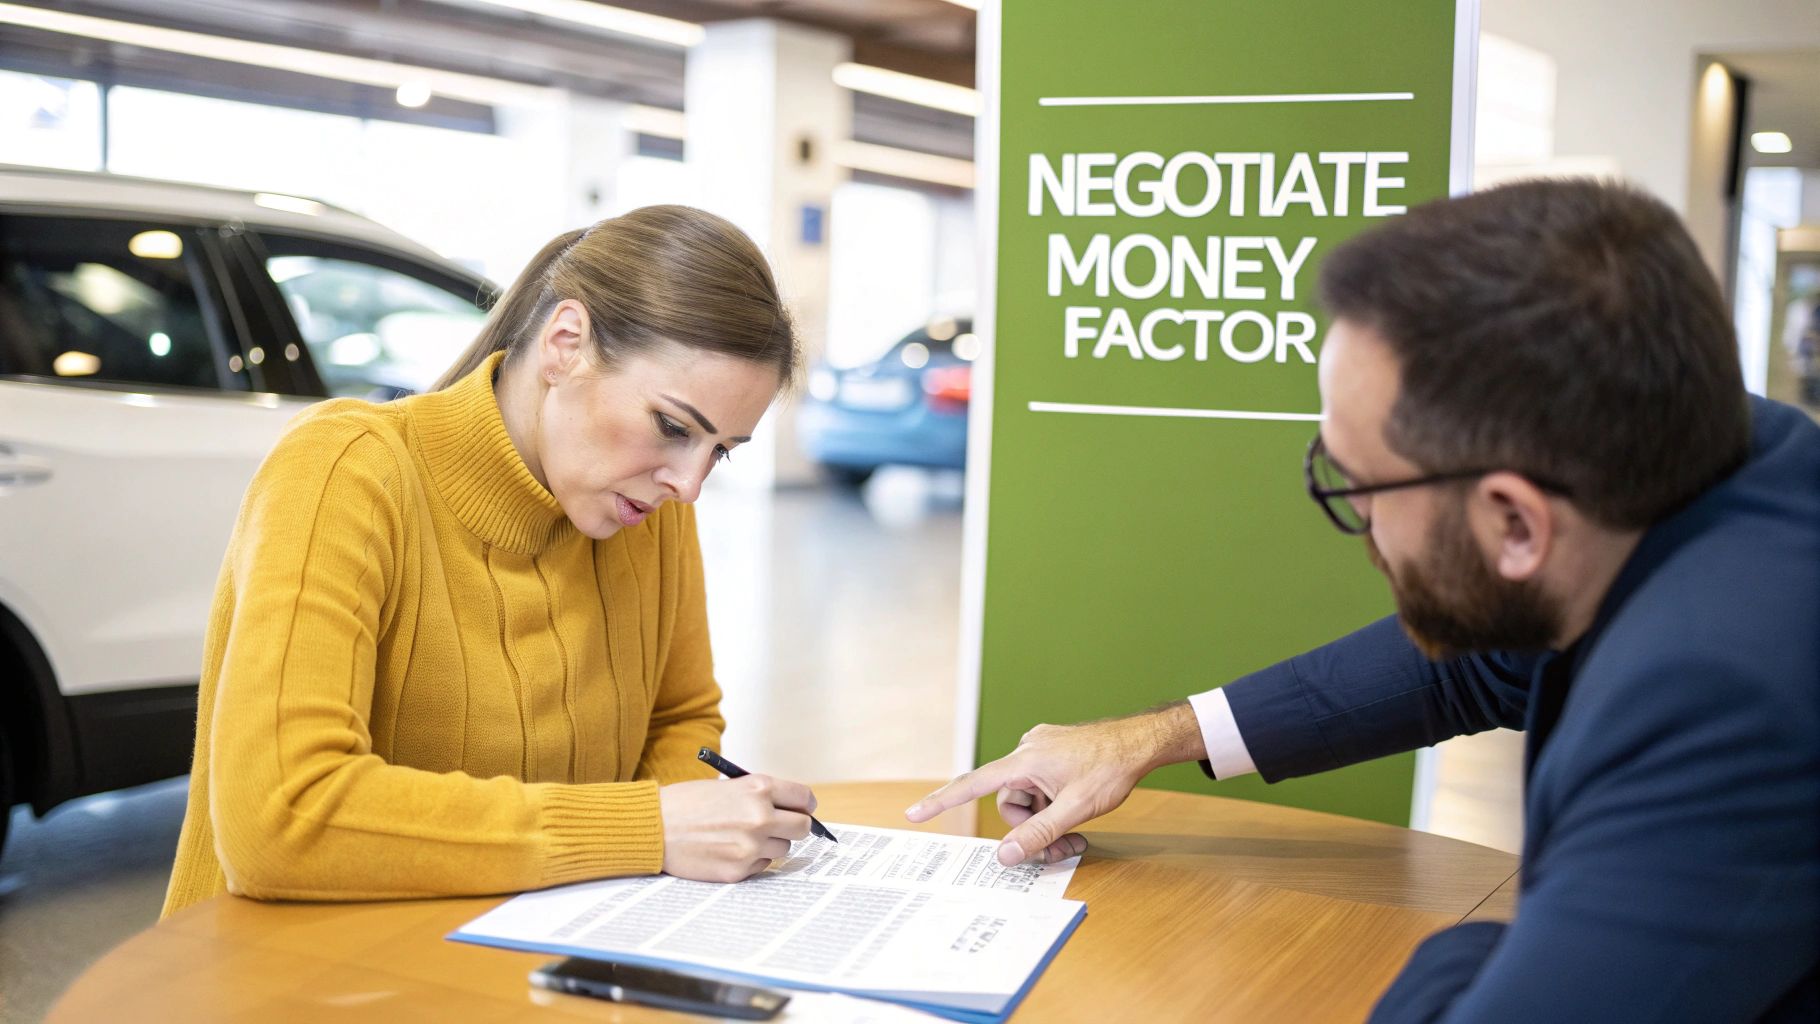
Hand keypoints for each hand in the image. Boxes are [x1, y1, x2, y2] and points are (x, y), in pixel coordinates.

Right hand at [659, 775, 815, 882]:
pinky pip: (761, 867)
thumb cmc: (686, 803)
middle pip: (803, 827)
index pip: (804, 798)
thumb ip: (760, 795)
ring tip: (741, 837)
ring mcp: (751, 846)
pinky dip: (751, 860)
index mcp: (758, 788)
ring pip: (782, 849)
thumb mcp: (728, 785)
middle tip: (780, 827)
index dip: (804, 805)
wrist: (653, 827)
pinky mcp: (739, 870)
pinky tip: (728, 850)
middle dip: (794, 826)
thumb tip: (789, 810)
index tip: (802, 809)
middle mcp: (760, 816)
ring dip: (769, 844)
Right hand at [904, 702, 1201, 866]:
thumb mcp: (1076, 809)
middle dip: (1030, 825)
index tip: (913, 813)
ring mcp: (1039, 749)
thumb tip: (1007, 855)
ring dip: (1044, 815)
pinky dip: (1050, 800)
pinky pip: (1038, 783)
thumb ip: (1039, 833)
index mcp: (1025, 760)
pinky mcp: (1051, 750)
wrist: (1140, 741)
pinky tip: (1074, 801)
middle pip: (1009, 801)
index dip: (941, 801)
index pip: (973, 784)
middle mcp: (1026, 749)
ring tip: (1074, 823)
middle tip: (1061, 843)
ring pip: (1025, 795)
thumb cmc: (1111, 769)